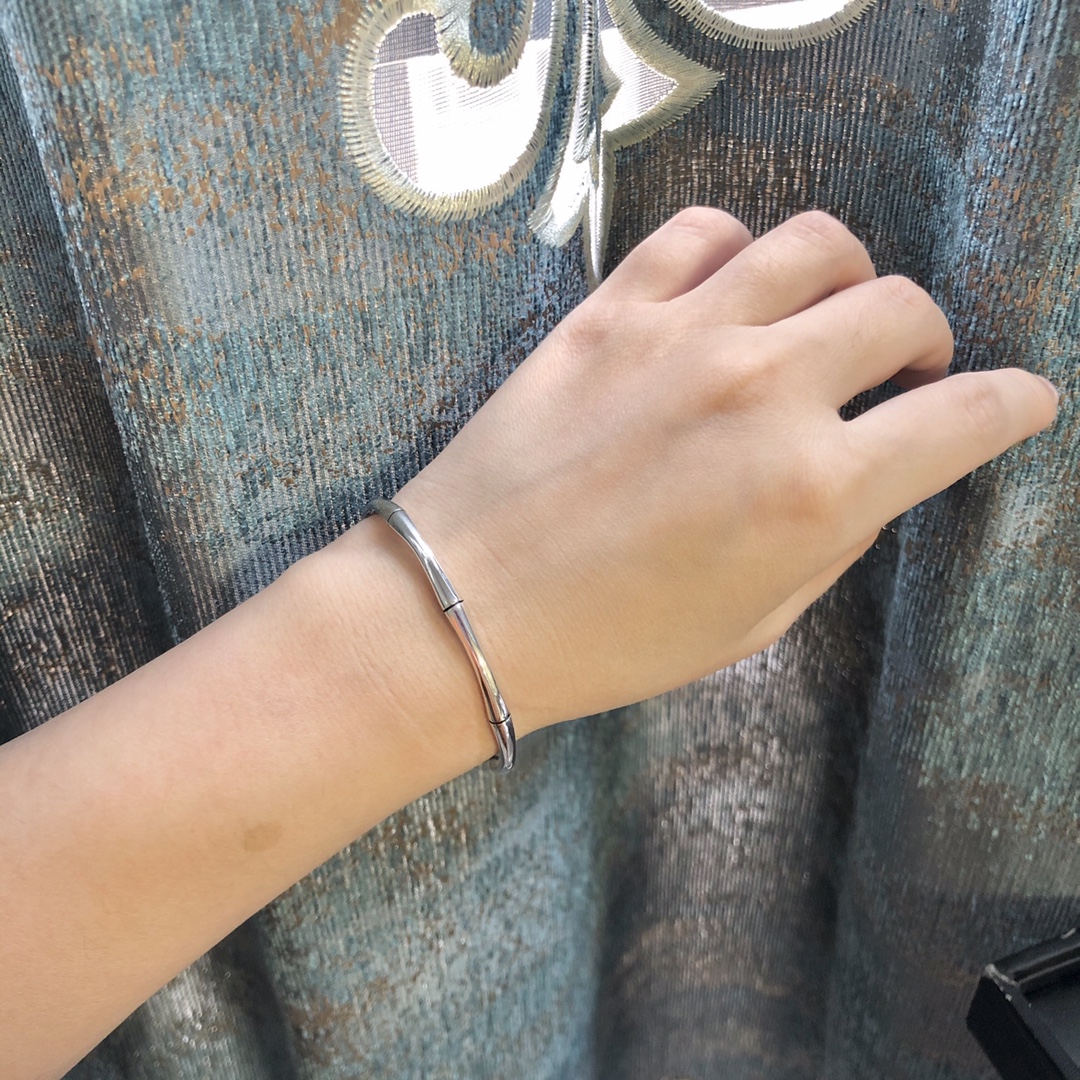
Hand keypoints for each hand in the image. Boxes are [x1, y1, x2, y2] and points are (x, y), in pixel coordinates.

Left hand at [387, 209, 1056, 733]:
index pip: (964, 417)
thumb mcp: (754, 621)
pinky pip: (703, 232)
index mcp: (814, 492)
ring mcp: (684, 338)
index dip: (1011, 404)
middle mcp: (763, 395)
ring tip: (824, 318)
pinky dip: (736, 251)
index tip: (1018, 400)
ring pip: (816, 244)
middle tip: (904, 372)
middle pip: (900, 310)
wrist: (469, 606)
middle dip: (925, 343)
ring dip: (846, 279)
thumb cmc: (609, 640)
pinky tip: (729, 293)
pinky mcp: (611, 312)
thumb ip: (831, 534)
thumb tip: (872, 469)